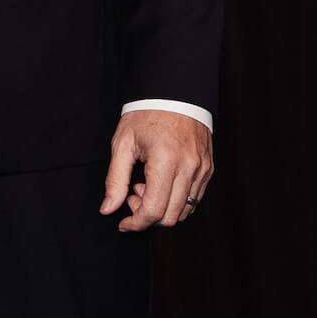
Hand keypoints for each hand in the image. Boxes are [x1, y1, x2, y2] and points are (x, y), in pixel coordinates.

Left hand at [100, 109, 213, 230]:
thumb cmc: (145, 115)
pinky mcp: (208, 169)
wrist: (174, 93)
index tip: (123, 223)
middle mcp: (189, 169)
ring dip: (162, 209)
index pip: (153, 209)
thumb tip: (108, 209)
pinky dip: (176, 201)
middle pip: (171, 216)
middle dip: (147, 216)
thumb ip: (115, 180)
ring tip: (144, 185)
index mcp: (165, 161)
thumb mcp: (122, 144)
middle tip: (131, 195)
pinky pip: (194, 199)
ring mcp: (202, 170)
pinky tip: (160, 183)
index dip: (136, 223)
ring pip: (185, 211)